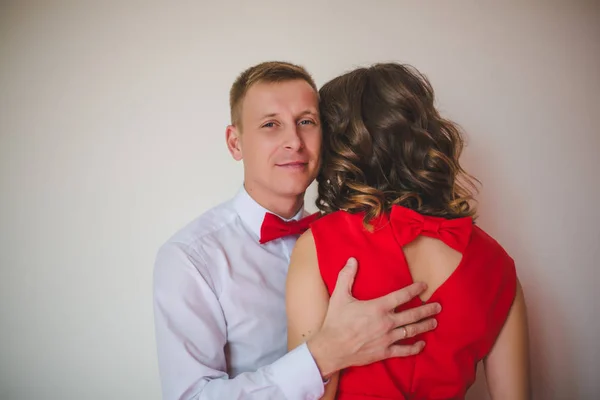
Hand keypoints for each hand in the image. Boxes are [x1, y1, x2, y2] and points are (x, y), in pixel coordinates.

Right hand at [307, 257, 440, 377]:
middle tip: (438, 306)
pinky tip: (422, 344)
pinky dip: (415, 348)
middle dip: (427, 309)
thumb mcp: (339, 296)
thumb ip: (347, 276)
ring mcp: (387, 338)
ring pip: (411, 331)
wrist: (331, 348)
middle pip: (412, 314)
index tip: (424, 285)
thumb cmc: (335, 321)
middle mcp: (387, 322)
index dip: (414, 289)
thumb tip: (352, 260)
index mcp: (378, 307)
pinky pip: (404, 350)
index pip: (402, 296)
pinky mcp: (384, 351)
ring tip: (434, 322)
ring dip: (424, 326)